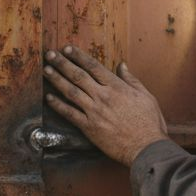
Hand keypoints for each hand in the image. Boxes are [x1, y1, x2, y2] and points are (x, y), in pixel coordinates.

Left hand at [43, 45, 169, 166]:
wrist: (146, 147)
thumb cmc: (149, 122)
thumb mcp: (145, 96)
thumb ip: (131, 79)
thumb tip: (122, 65)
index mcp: (117, 87)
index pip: (93, 66)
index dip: (78, 56)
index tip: (67, 48)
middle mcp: (103, 96)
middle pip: (78, 76)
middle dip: (62, 63)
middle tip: (50, 54)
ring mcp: (94, 112)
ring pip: (71, 92)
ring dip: (57, 79)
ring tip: (46, 70)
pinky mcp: (89, 127)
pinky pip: (70, 114)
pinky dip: (58, 105)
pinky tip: (49, 98)